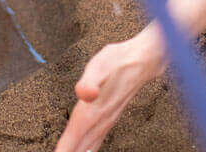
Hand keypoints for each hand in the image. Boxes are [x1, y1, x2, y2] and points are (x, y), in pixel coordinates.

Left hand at [55, 34, 163, 151]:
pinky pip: (95, 140)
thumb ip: (88, 82)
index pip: (74, 138)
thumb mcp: (98, 66)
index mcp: (92, 112)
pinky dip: (87, 149)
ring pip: (90, 146)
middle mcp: (100, 121)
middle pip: (81, 148)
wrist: (141, 61)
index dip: (64, 150)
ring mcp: (106, 121)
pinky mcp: (109, 118)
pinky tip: (86, 150)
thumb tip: (84, 94)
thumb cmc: (117, 62)